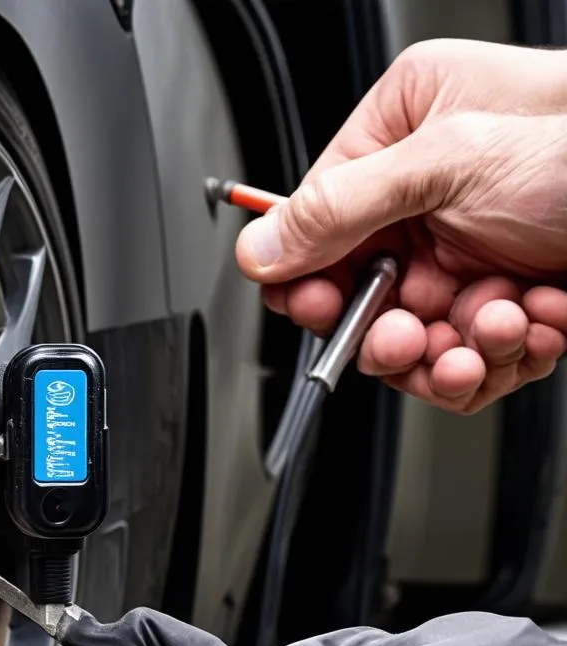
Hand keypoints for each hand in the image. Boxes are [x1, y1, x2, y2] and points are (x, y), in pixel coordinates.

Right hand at [235, 40, 566, 411]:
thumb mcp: (445, 163)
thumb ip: (336, 212)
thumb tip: (257, 250)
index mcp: (400, 137)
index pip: (315, 225)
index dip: (308, 281)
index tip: (319, 313)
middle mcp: (427, 201)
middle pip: (360, 299)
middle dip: (392, 333)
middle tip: (412, 338)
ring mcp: (466, 258)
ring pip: (415, 344)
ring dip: (454, 353)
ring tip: (499, 329)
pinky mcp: (504, 304)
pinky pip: (468, 360)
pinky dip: (499, 360)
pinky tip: (534, 327)